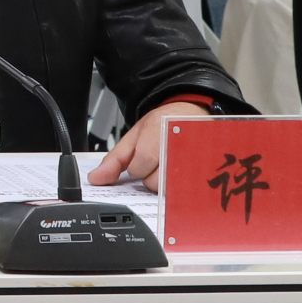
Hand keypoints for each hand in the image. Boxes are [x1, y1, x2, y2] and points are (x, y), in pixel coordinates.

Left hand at [90, 101, 204, 192]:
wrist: (191, 113)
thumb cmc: (163, 124)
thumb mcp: (134, 136)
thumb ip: (115, 159)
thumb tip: (96, 179)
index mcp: (157, 133)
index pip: (140, 167)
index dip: (138, 167)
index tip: (143, 158)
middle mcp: (178, 146)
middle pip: (154, 182)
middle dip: (151, 176)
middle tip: (157, 160)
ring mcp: (194, 158)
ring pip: (169, 189)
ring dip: (166, 181)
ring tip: (169, 163)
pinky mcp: (205, 169)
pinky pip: (187, 189)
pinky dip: (180, 185)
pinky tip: (181, 171)